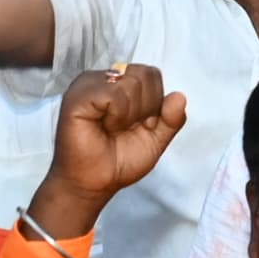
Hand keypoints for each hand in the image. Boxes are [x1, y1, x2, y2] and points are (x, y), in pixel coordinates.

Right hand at [33, 63, 189, 240]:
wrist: (95, 183)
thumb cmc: (119, 160)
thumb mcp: (156, 139)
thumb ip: (172, 119)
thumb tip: (180, 96)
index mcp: (121, 82)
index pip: (152, 74)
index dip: (154, 103)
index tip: (139, 125)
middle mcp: (104, 78)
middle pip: (146, 74)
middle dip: (145, 109)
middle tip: (124, 128)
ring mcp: (88, 84)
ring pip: (132, 82)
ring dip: (130, 115)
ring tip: (111, 128)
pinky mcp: (77, 96)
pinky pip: (114, 94)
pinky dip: (117, 116)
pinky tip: (103, 127)